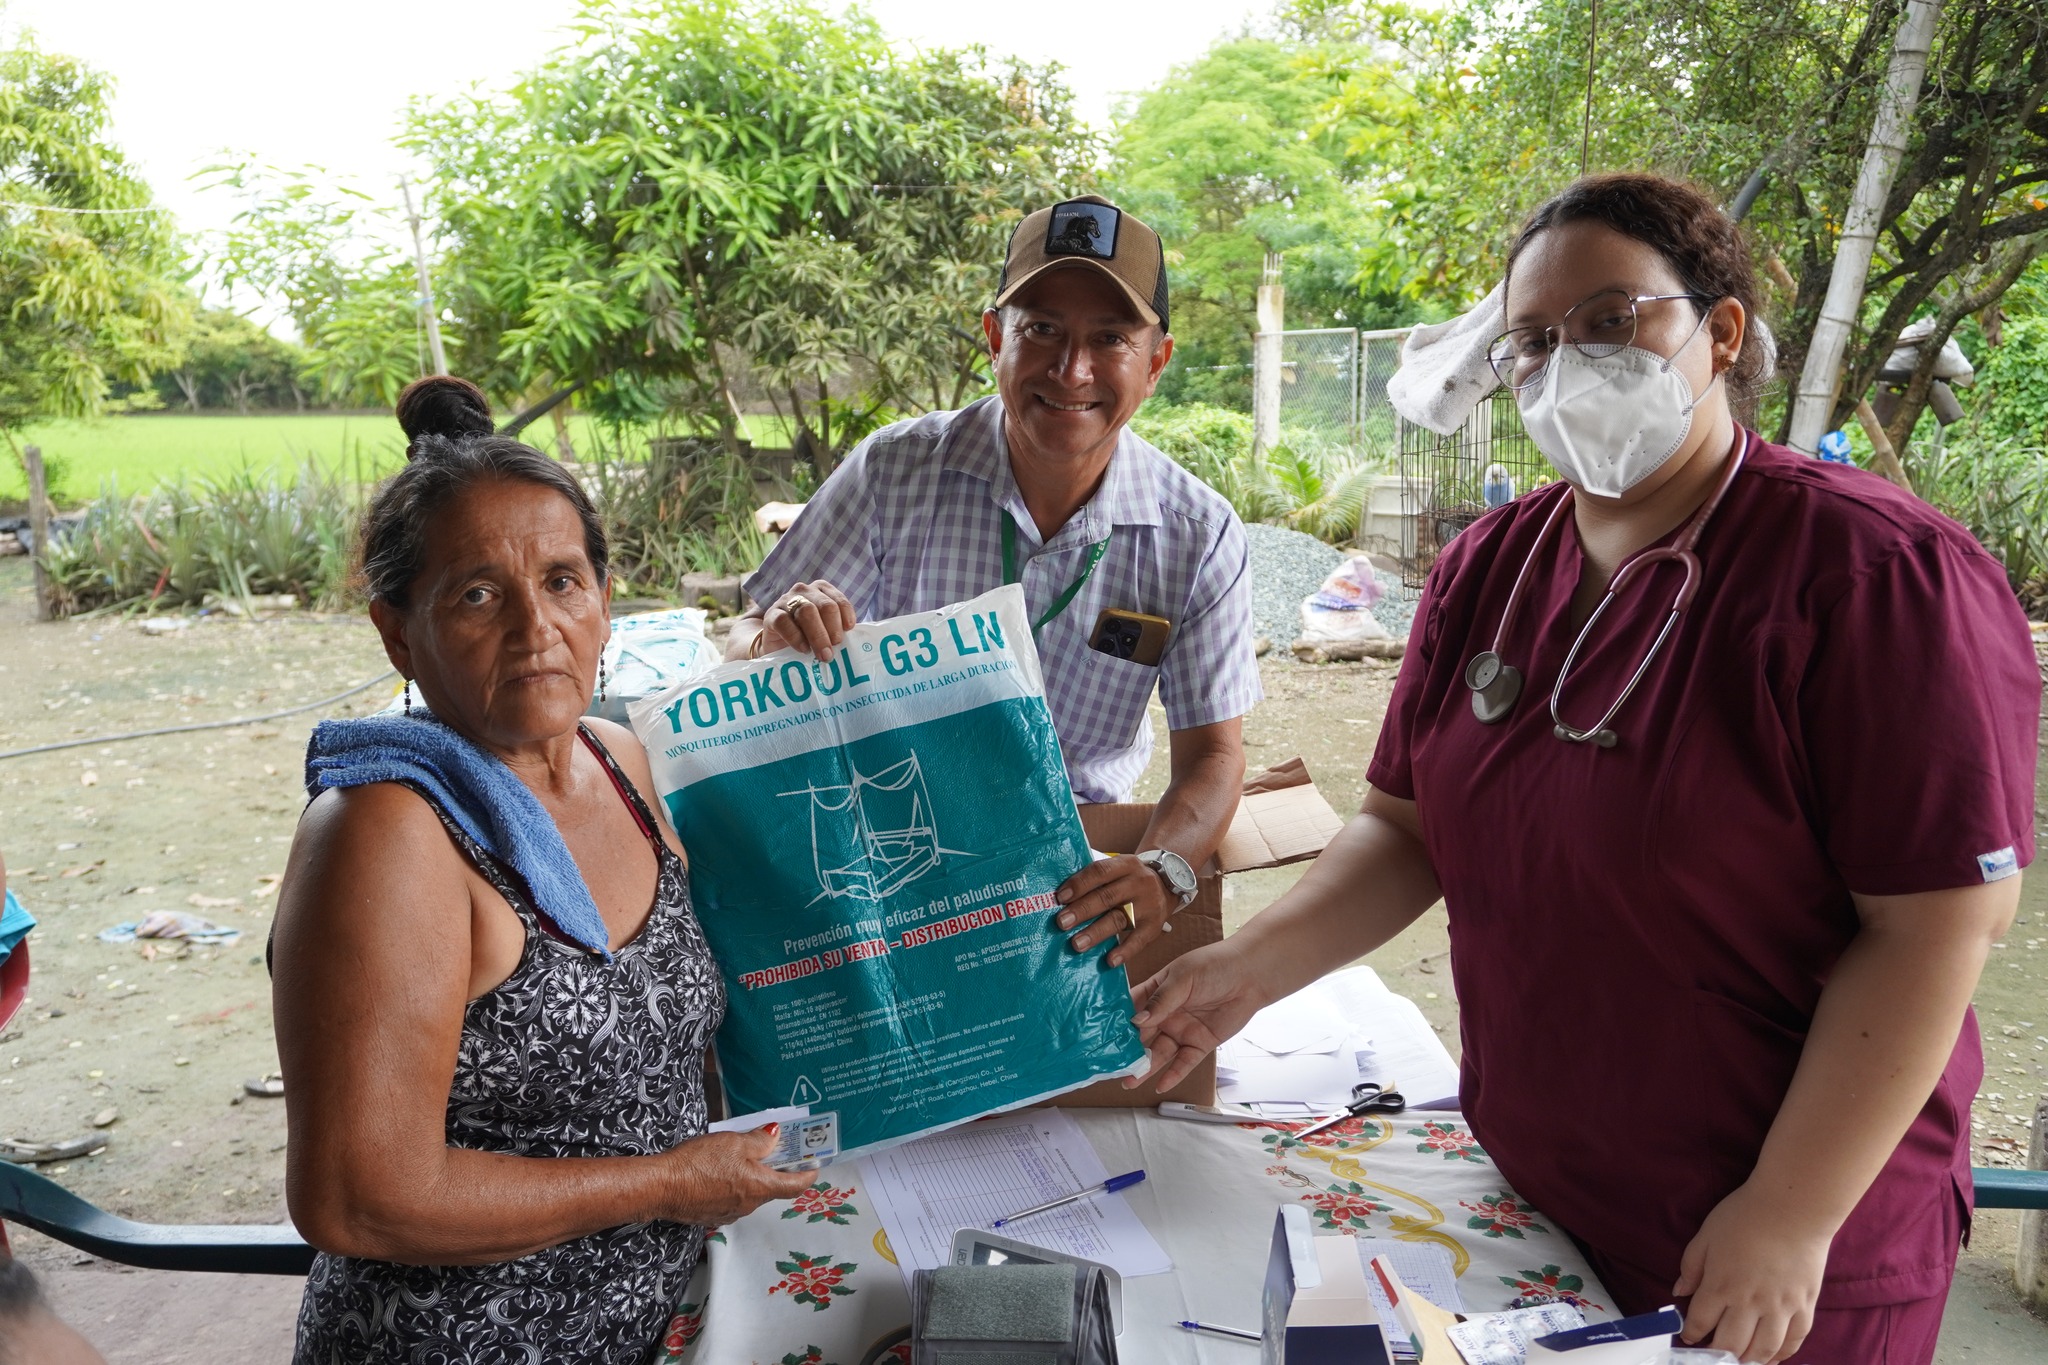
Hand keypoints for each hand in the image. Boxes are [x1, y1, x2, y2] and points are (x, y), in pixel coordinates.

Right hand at [660, 1125, 817, 1226]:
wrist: (662, 1187)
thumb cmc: (699, 1163)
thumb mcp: (734, 1143)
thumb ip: (760, 1141)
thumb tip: (776, 1136)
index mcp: (760, 1188)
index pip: (795, 1187)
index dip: (807, 1176)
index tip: (814, 1166)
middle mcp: (748, 1206)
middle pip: (770, 1188)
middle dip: (773, 1170)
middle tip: (771, 1149)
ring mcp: (729, 1214)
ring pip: (749, 1194)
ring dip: (750, 1178)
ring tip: (737, 1156)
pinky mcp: (711, 1215)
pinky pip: (730, 1199)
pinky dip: (732, 1186)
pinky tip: (717, 1172)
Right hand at [758, 581, 855, 661]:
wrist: (777, 646)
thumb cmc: (807, 637)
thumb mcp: (825, 631)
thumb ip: (837, 631)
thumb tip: (854, 643)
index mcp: (821, 591)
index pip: (838, 600)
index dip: (846, 615)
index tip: (849, 631)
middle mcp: (804, 591)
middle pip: (825, 606)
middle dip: (833, 629)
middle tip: (835, 648)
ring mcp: (786, 600)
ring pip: (806, 611)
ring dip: (818, 635)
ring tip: (823, 654)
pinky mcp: (771, 614)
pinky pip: (784, 621)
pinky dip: (796, 637)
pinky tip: (804, 649)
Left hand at [1056, 855, 1172, 966]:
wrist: (1168, 883)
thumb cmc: (1130, 879)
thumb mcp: (1118, 869)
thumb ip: (1096, 880)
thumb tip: (1062, 898)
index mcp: (1126, 864)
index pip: (1100, 871)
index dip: (1079, 884)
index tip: (1060, 898)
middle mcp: (1138, 883)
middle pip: (1107, 897)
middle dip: (1082, 910)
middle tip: (1061, 923)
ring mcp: (1148, 905)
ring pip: (1119, 919)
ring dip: (1096, 932)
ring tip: (1077, 944)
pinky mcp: (1154, 926)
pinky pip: (1138, 940)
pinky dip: (1124, 951)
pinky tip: (1109, 961)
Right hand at [1124, 942, 1270, 1091]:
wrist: (1250, 975)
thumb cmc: (1214, 966)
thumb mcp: (1183, 978)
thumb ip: (1160, 1001)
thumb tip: (1136, 1021)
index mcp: (1156, 992)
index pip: (1130, 1009)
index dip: (1116, 1022)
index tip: (1098, 1036)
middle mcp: (1166, 1014)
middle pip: (1141, 1035)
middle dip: (1126, 1050)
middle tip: (1110, 1066)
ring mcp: (1182, 1030)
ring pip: (1159, 1053)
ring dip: (1144, 1067)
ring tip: (1128, 1080)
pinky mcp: (1200, 1043)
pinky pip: (1184, 1062)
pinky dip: (1173, 1074)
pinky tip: (1159, 1084)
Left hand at [1674, 1182, 1833, 1362]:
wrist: (1793, 1207)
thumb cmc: (1744, 1216)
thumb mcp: (1706, 1235)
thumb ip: (1691, 1266)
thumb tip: (1679, 1291)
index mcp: (1720, 1285)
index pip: (1700, 1322)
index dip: (1691, 1334)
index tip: (1688, 1338)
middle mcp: (1749, 1303)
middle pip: (1731, 1344)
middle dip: (1717, 1353)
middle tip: (1712, 1353)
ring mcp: (1780, 1308)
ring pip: (1763, 1350)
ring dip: (1748, 1360)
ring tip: (1739, 1360)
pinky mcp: (1804, 1306)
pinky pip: (1794, 1341)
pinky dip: (1781, 1354)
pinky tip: (1771, 1357)